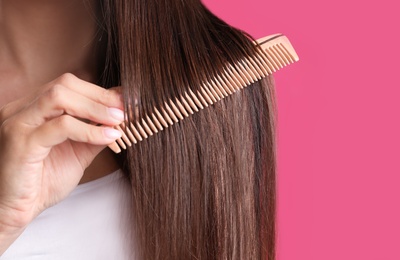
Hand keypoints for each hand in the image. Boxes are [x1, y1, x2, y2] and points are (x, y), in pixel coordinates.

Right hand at [0, 73, 123, 231]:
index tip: (126, 102)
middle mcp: (22, 110)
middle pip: (64, 85)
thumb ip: (95, 134)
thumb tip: (120, 118)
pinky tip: (109, 137)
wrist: (16, 211)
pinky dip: (89, 130)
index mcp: (34, 109)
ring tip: (119, 121)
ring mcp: (19, 122)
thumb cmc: (43, 182)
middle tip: (125, 110)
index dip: (100, 92)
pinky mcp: (22, 141)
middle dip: (100, 96)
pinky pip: (61, 126)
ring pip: (59, 97)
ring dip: (95, 108)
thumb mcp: (78, 152)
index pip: (68, 85)